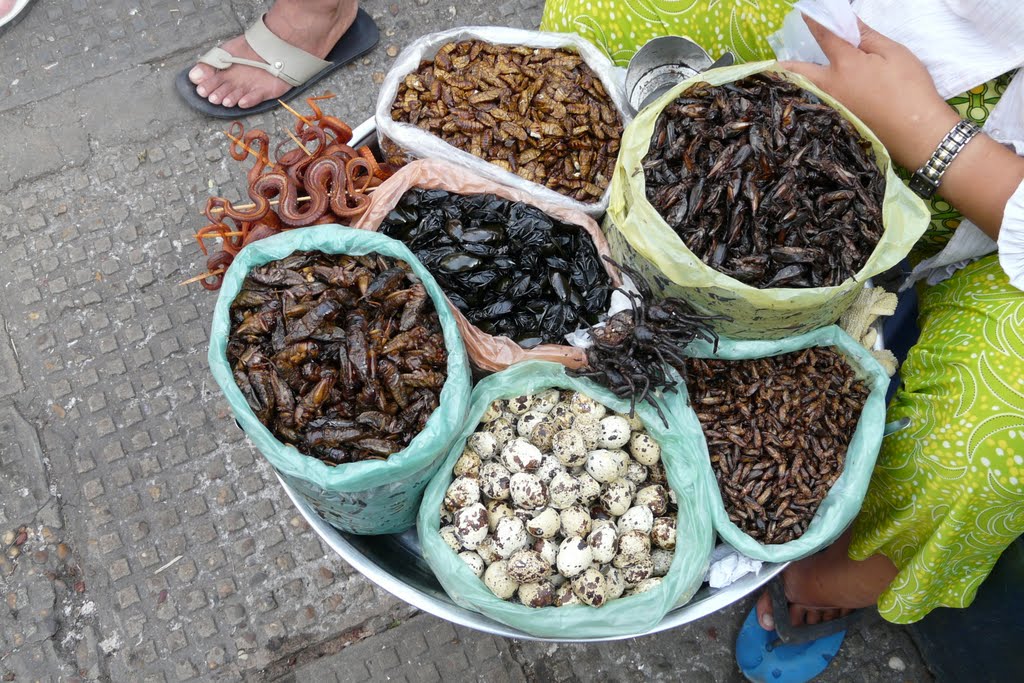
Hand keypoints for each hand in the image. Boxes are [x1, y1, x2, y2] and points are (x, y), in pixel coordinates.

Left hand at [780, 17, 958, 170]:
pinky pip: (815, 105)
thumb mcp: (893, 53)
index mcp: (844, 66)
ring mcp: (831, 107)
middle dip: (785, 65)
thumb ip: (866, 36)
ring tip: (788, 74)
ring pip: (805, 91)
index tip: (804, 12)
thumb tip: (848, 20)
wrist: (916, 132)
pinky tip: (811, 94)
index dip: (814, 22)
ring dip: (795, 82)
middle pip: (798, 72)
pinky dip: (809, 97)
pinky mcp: (837, 121)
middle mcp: (830, 87)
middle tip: (776, 61)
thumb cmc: (909, 88)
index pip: (824, 36)